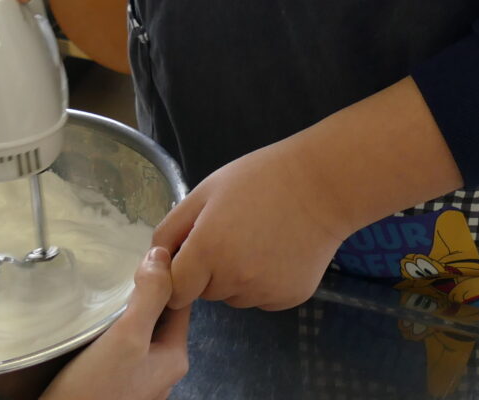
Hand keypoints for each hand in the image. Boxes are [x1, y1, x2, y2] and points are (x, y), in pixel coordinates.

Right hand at [44, 247, 189, 399]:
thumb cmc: (95, 387)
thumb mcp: (127, 336)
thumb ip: (149, 296)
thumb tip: (163, 255)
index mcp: (175, 357)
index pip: (180, 302)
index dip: (166, 274)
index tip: (146, 251)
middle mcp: (161, 371)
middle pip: (158, 317)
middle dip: (143, 292)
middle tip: (121, 266)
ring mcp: (138, 381)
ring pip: (137, 333)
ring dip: (124, 312)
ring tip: (105, 289)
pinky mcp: (113, 385)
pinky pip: (118, 349)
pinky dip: (110, 332)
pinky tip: (93, 323)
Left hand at [154, 138, 350, 311]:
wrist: (322, 185)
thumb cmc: (259, 179)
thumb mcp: (206, 191)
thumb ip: (172, 228)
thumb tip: (155, 260)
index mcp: (208, 251)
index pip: (174, 291)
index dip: (177, 275)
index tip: (189, 255)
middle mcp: (234, 280)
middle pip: (205, 292)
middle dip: (209, 271)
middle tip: (231, 234)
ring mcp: (264, 293)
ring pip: (234, 296)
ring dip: (236, 278)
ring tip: (257, 239)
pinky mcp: (288, 299)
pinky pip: (261, 298)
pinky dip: (263, 282)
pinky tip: (277, 252)